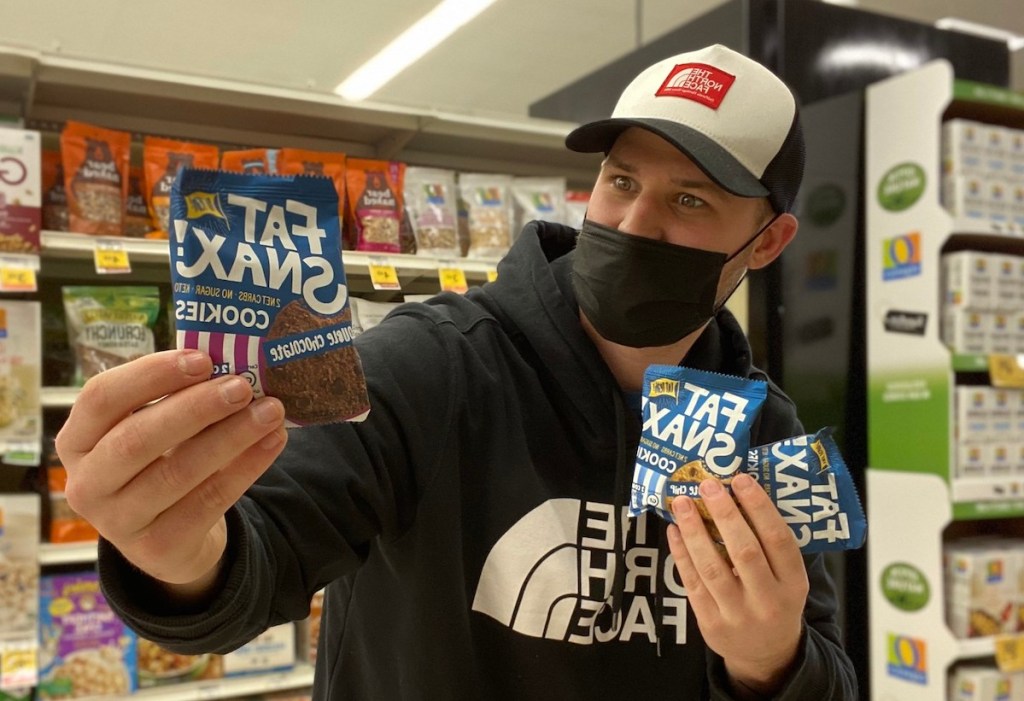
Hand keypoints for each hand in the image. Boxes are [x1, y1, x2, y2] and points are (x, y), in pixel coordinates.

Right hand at [55, 350, 286, 593]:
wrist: (168, 539)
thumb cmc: (159, 463)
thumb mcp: (151, 431)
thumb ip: (175, 399)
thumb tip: (231, 365)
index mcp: (76, 441)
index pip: (100, 398)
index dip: (150, 375)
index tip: (201, 359)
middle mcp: (87, 483)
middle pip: (137, 438)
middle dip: (195, 407)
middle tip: (242, 386)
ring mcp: (118, 522)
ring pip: (179, 471)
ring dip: (231, 436)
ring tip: (271, 410)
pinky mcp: (159, 547)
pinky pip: (210, 501)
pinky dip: (247, 466)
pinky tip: (274, 441)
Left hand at [667, 473, 807, 696]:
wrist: (767, 655)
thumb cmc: (775, 600)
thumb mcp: (787, 578)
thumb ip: (770, 545)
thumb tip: (738, 492)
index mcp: (794, 584)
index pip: (779, 540)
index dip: (760, 507)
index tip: (741, 479)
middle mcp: (769, 600)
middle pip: (745, 551)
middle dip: (724, 514)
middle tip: (707, 484)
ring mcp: (738, 615)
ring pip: (712, 567)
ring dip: (694, 531)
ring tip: (681, 503)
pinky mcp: (711, 624)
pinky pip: (692, 583)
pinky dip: (681, 554)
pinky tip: (674, 530)